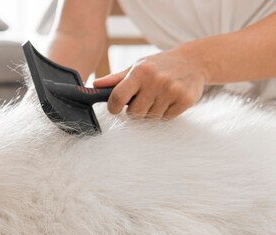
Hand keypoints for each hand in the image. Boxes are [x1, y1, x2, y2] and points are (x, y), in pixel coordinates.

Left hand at [93, 48, 207, 118]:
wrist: (194, 61)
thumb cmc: (159, 65)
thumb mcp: (137, 66)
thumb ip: (116, 79)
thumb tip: (94, 85)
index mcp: (140, 72)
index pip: (118, 97)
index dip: (113, 108)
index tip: (115, 109)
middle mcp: (156, 80)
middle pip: (134, 113)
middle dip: (135, 110)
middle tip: (143, 99)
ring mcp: (172, 90)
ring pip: (150, 117)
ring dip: (151, 111)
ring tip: (158, 97)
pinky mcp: (185, 99)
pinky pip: (166, 118)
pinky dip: (165, 113)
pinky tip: (170, 99)